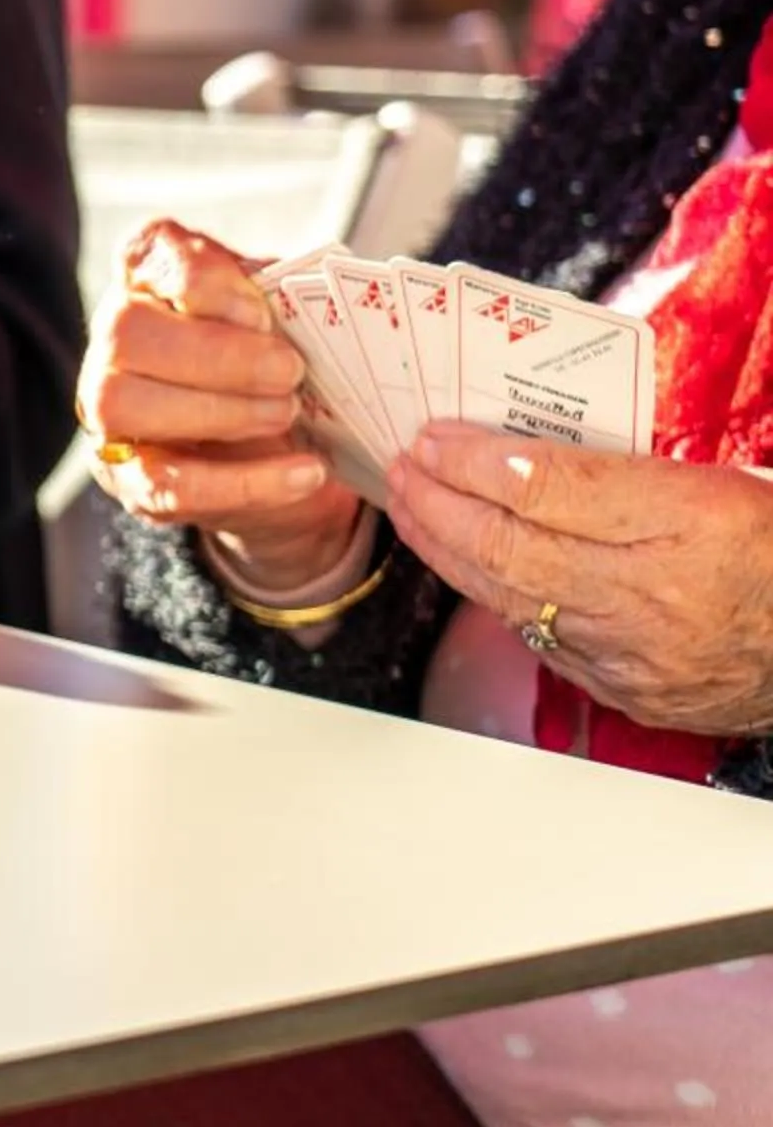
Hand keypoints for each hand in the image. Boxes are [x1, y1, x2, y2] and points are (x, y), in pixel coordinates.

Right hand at [81, 219, 360, 586]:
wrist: (278, 448)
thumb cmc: (275, 361)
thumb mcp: (284, 315)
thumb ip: (284, 303)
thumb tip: (309, 311)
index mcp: (152, 278)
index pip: (146, 252)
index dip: (201, 277)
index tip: (260, 310)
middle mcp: (113, 337)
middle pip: (126, 332)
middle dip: (216, 354)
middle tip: (290, 371)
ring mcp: (105, 408)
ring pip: (122, 404)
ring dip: (218, 412)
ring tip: (287, 414)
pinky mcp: (125, 476)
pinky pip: (164, 486)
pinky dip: (242, 483)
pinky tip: (305, 473)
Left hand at [390, 423, 772, 736]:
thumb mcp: (724, 479)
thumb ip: (623, 467)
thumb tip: (520, 452)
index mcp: (693, 520)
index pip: (549, 487)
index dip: (477, 459)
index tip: (436, 437)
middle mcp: (656, 592)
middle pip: (511, 544)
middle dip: (440, 501)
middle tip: (403, 468)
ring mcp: (636, 651)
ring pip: (511, 596)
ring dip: (447, 549)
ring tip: (412, 508)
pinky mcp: (627, 690)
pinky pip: (540, 639)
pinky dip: (494, 595)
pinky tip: (467, 566)